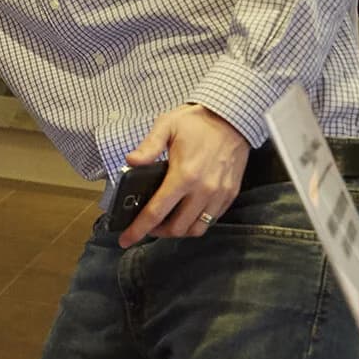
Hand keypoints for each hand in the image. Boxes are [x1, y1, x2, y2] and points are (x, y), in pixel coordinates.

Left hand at [118, 104, 248, 246]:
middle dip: (157, 231)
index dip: (138, 229)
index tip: (125, 240)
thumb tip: (130, 162)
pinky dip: (196, 222)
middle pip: (176, 228)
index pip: (156, 212)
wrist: (233, 118)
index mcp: (184, 175)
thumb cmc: (197, 122)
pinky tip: (186, 212)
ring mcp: (219, 195)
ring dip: (178, 230)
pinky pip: (211, 220)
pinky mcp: (230, 195)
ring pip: (195, 229)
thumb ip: (148, 146)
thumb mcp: (167, 125)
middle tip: (147, 224)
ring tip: (166, 221)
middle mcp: (203, 190)